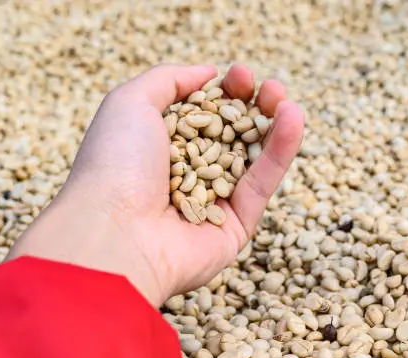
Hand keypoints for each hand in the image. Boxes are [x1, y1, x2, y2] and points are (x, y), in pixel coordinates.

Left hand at [7, 64, 303, 305]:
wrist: (114, 234)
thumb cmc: (114, 165)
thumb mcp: (130, 102)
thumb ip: (170, 80)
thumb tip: (209, 73)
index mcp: (161, 148)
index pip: (203, 113)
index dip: (225, 92)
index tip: (240, 74)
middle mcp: (188, 174)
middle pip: (231, 134)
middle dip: (252, 106)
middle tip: (271, 86)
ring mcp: (213, 201)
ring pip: (252, 158)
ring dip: (272, 125)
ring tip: (285, 97)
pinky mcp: (237, 225)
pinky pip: (262, 184)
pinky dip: (280, 152)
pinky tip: (293, 119)